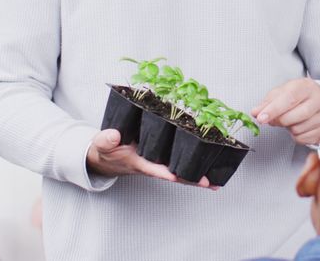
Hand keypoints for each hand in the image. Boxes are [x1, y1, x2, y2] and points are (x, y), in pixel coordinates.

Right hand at [86, 129, 212, 188]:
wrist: (106, 155)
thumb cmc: (106, 150)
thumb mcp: (102, 144)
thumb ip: (106, 140)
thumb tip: (114, 135)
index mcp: (138, 162)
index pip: (154, 168)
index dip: (165, 173)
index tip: (176, 176)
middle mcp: (153, 164)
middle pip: (175, 175)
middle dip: (192, 180)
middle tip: (211, 183)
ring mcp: (159, 161)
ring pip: (181, 169)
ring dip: (197, 174)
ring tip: (217, 180)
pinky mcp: (162, 156)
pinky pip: (180, 160)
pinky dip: (194, 162)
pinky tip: (208, 163)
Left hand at [252, 78, 319, 144]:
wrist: (318, 100)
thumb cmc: (297, 96)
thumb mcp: (281, 93)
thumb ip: (267, 103)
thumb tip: (255, 112)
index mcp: (307, 86)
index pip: (289, 98)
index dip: (274, 110)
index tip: (261, 118)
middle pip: (294, 116)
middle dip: (279, 121)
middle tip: (273, 119)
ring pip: (297, 129)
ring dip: (288, 128)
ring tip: (290, 119)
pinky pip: (303, 139)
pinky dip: (295, 135)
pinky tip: (298, 126)